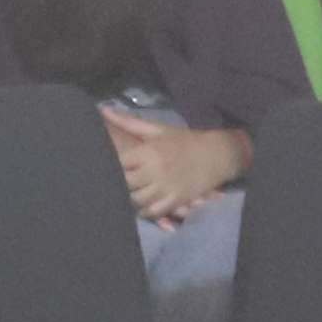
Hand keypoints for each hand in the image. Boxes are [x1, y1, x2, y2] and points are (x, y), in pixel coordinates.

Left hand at [108, 110, 243, 224]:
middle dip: (117, 183)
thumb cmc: (184, 140)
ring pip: (137, 200)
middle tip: (113, 183)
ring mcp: (166, 187)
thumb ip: (129, 122)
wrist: (218, 154)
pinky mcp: (176, 200)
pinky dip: (145, 211)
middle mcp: (155, 170)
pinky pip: (154, 211)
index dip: (109, 165)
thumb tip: (104, 110)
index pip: (119, 163)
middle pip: (125, 183)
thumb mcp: (158, 129)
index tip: (104, 165)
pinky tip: (142, 206)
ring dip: (130, 199)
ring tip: (127, 194)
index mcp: (149, 151)